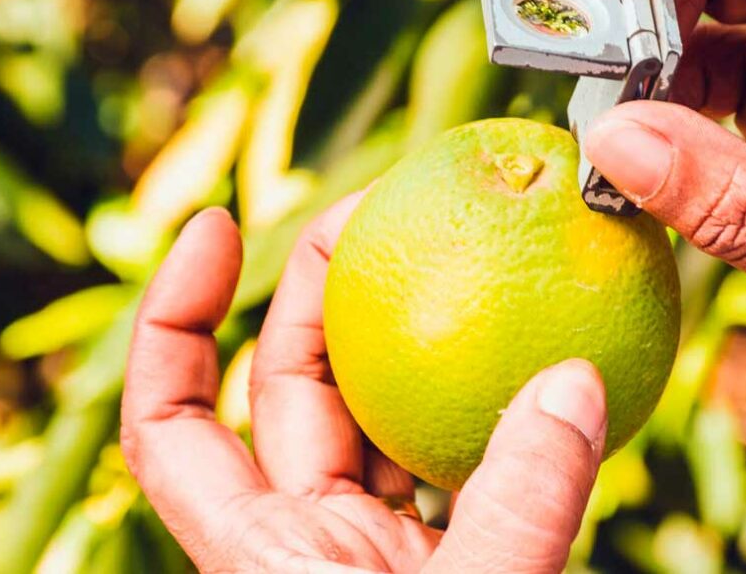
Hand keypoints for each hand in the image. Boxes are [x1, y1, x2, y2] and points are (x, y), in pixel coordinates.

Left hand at [121, 201, 608, 572]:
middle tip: (375, 205)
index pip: (172, 418)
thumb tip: (573, 383)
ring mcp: (379, 549)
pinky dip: (492, 404)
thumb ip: (519, 510)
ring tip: (452, 252)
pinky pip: (461, 457)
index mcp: (264, 556)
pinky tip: (532, 353)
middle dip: (319, 287)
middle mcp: (308, 542)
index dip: (175, 315)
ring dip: (411, 335)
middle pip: (289, 386)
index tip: (217, 225)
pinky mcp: (449, 558)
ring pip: (379, 413)